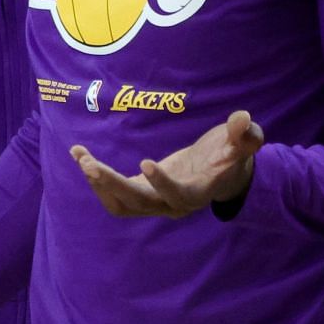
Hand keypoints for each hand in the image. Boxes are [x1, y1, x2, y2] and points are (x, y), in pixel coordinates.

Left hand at [73, 109, 263, 217]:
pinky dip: (95, 176)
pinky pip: (113, 193)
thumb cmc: (230, 156)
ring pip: (121, 204)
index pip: (179, 195)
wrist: (220, 175)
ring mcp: (154, 203)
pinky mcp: (140, 194)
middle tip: (91, 165)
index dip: (162, 183)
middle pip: (139, 203)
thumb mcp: (241, 144)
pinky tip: (79, 153)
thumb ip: (244, 136)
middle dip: (114, 185)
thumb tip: (244, 119)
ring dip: (100, 184)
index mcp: (198, 193)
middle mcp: (173, 205)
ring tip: (82, 159)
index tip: (145, 162)